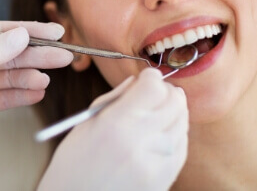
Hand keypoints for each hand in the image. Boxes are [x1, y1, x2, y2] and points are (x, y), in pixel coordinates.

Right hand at [38, 68, 187, 190]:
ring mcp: (156, 163)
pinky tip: (161, 131)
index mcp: (115, 124)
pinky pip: (182, 146)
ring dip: (173, 109)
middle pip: (174, 101)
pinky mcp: (164, 180)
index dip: (150, 76)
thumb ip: (115, 98)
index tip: (145, 77)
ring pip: (182, 122)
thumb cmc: (73, 163)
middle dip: (165, 90)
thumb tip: (138, 81)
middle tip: (154, 91)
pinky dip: (176, 131)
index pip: (153, 87)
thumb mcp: (86, 123)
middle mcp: (140, 142)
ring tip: (157, 110)